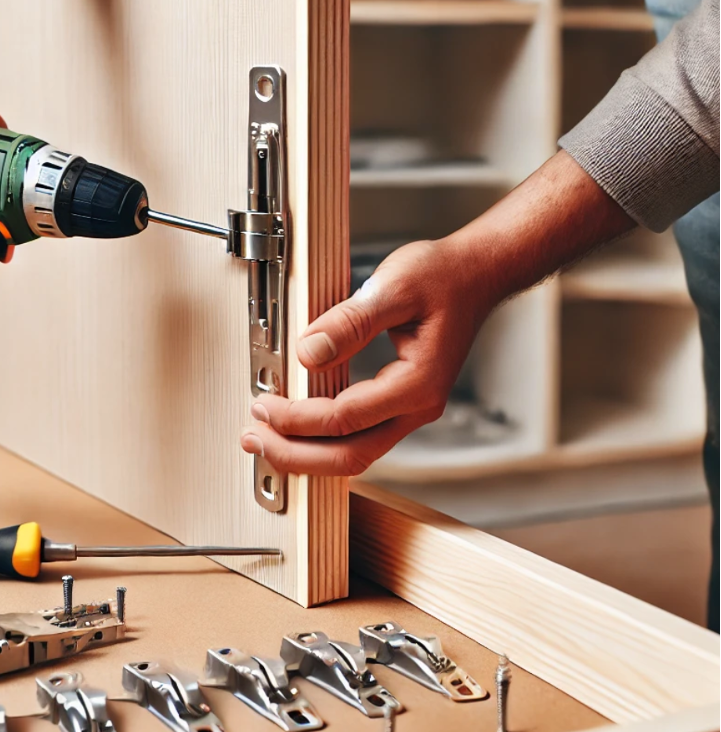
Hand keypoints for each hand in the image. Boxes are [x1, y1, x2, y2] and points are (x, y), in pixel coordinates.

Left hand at [238, 150, 635, 476]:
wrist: (477, 274)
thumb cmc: (444, 276)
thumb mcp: (394, 285)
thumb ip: (351, 321)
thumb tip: (308, 352)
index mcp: (418, 383)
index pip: (345, 418)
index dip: (298, 418)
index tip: (264, 405)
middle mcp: (418, 406)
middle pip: (350, 456)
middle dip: (295, 454)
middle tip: (253, 438)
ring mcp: (411, 409)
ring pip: (355, 454)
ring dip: (307, 454)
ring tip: (265, 441)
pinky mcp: (401, 403)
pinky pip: (359, 437)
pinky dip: (323, 440)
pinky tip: (297, 428)